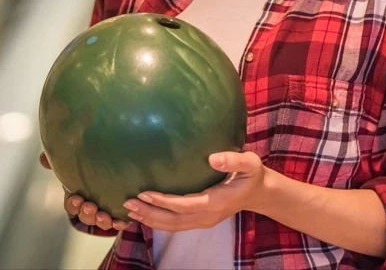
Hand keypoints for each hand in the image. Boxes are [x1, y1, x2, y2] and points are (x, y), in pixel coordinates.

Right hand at [39, 152, 129, 230]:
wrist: (114, 164)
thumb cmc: (90, 164)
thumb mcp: (74, 161)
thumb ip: (58, 159)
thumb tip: (42, 158)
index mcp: (77, 195)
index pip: (71, 205)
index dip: (73, 205)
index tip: (78, 198)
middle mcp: (90, 205)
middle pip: (85, 216)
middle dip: (87, 214)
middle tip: (91, 207)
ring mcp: (104, 210)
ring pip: (100, 221)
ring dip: (101, 221)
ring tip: (105, 216)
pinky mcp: (119, 211)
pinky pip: (118, 221)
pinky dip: (118, 223)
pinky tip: (121, 221)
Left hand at [122, 151, 266, 231]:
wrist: (258, 193)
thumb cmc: (252, 175)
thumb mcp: (250, 163)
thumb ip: (234, 159)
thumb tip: (212, 158)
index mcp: (216, 202)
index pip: (184, 206)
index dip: (163, 201)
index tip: (143, 193)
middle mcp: (207, 216)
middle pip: (173, 221)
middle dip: (149, 214)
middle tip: (127, 204)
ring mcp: (203, 221)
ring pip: (172, 226)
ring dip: (150, 220)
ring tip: (129, 211)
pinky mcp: (200, 220)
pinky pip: (175, 225)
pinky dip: (157, 222)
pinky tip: (144, 214)